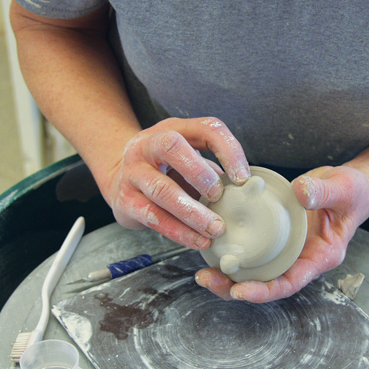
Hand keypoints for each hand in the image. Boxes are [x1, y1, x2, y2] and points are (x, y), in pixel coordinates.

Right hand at [107, 117, 249, 248]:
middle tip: (219, 196)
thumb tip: (249, 193)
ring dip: (192, 212)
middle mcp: (148, 145)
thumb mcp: (189, 160)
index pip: (206, 128)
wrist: (119, 181)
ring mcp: (133, 172)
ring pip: (161, 189)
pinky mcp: (125, 201)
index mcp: (174, 129)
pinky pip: (153, 216)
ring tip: (215, 229)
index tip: (243, 178)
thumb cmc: (165, 171)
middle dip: (199, 173)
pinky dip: (178, 231)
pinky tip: (197, 240)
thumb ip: (214, 171)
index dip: (228, 150)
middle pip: (171, 146)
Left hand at [195, 165, 368, 301]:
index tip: (239, 291)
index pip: (290, 283)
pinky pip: (252, 250)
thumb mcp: (344, 188)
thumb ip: (324, 191)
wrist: (350, 186)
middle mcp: (300, 259)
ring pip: (254, 271)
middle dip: (234, 288)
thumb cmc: (353, 192)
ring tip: (202, 272)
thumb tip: (301, 191)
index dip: (264, 291)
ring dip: (228, 274)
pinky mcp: (275, 237)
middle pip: (265, 284)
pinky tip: (211, 246)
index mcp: (319, 257)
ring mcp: (286, 250)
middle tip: (207, 279)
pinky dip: (232, 250)